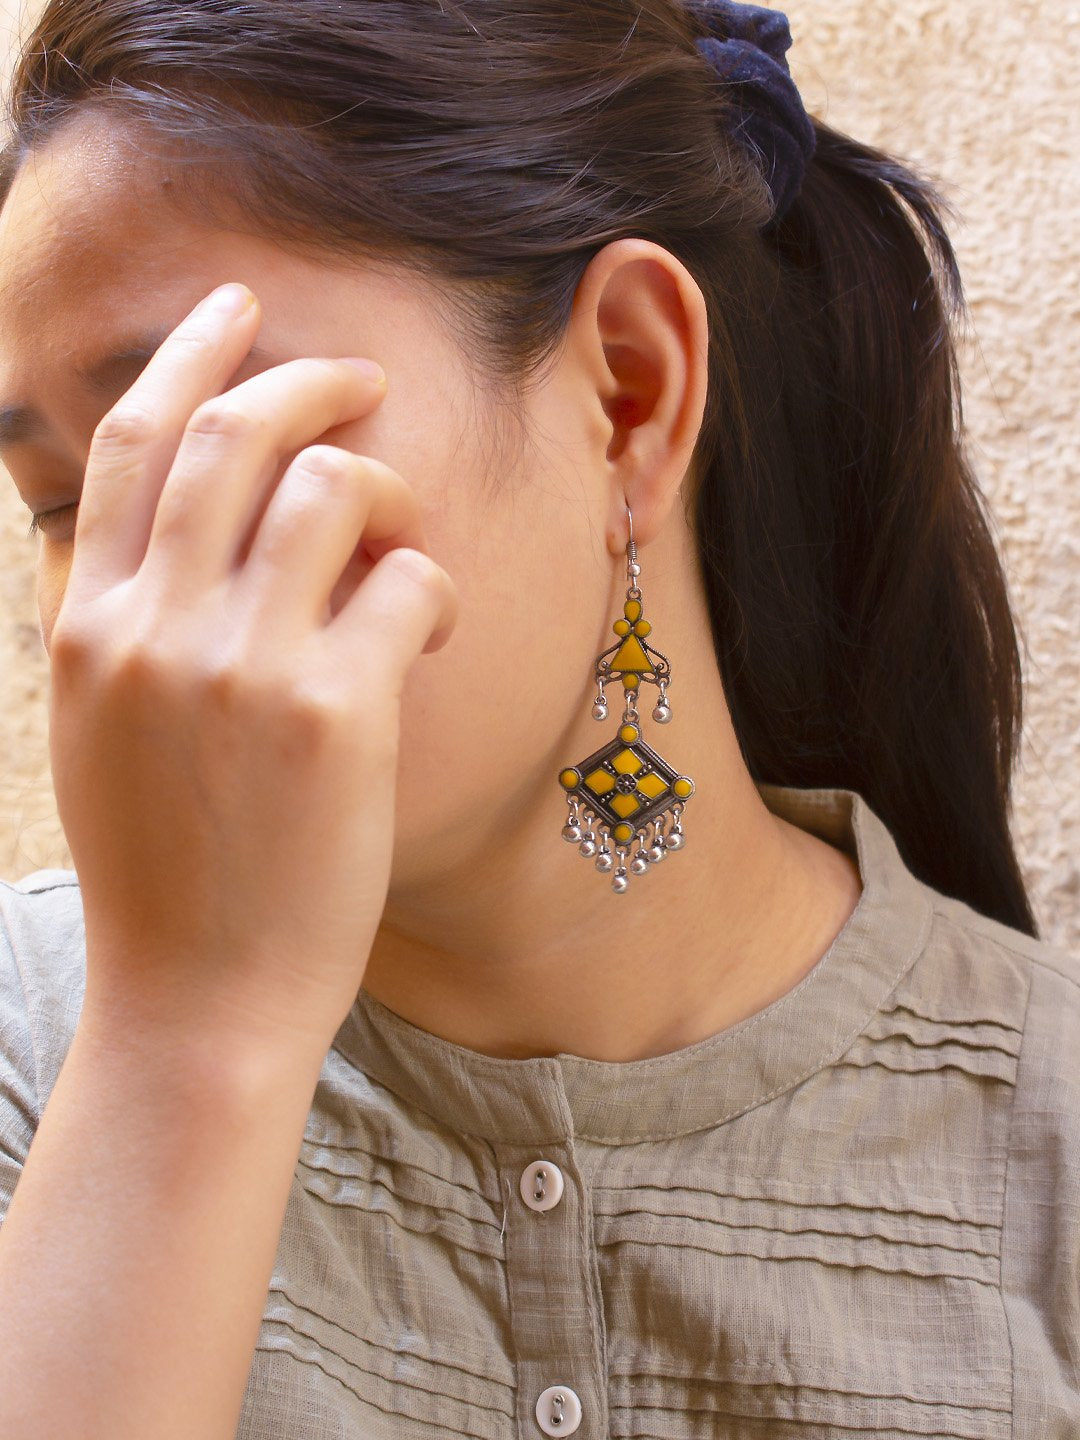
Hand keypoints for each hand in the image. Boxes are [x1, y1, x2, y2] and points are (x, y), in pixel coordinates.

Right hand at [47, 283, 459, 1060]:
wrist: (197, 999)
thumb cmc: (166, 871)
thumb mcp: (103, 733)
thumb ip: (125, 624)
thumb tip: (180, 530)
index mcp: (92, 622)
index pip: (134, 444)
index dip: (192, 356)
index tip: (240, 312)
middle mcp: (154, 624)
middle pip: (237, 433)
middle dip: (310, 377)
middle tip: (362, 374)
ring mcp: (241, 665)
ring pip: (331, 487)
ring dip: (386, 487)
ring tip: (400, 536)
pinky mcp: (334, 712)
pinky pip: (406, 580)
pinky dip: (428, 587)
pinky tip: (424, 631)